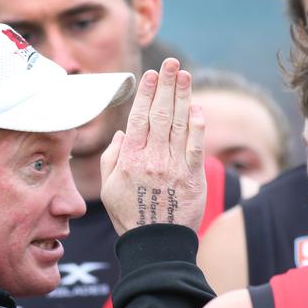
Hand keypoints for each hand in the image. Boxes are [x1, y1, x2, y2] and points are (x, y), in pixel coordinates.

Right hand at [100, 58, 205, 235]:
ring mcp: (173, 167)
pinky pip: (196, 147)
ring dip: (183, 97)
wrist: (155, 244)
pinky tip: (199, 109)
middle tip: (172, 63)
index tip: (152, 74)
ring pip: (179, 124)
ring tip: (185, 75)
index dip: (147, 93)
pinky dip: (198, 126)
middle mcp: (151, 158)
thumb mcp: (109, 188)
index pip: (139, 117)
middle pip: (160, 114)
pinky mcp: (193, 177)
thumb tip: (123, 132)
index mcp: (130, 158)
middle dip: (167, 85)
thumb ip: (112, 157)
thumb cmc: (130, 215)